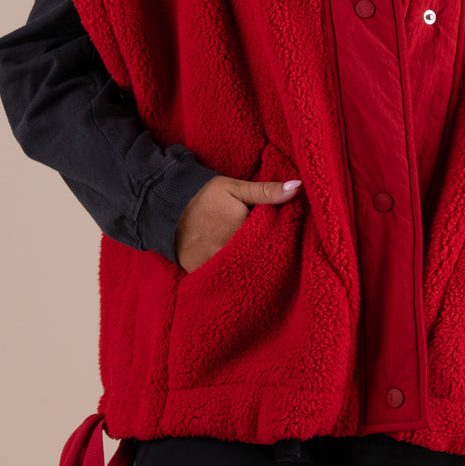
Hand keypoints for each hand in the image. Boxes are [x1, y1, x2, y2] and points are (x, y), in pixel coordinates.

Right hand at [175, 176, 301, 273]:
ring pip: (240, 271)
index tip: (283, 238)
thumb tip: (298, 187)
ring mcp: (211, 264)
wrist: (166, 205)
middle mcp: (226, 251)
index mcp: (241, 230)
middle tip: (270, 254)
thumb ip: (267, 191)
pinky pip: (220, 279)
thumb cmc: (205, 194)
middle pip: (255, 258)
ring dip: (248, 268)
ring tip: (257, 266)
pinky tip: (237, 274)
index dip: (277, 239)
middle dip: (264, 257)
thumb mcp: (236, 187)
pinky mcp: (198, 272)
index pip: (269, 240)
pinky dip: (230, 277)